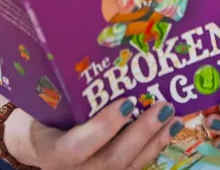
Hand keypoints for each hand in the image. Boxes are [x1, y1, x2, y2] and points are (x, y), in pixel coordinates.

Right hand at [25, 98, 180, 169]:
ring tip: (175, 118)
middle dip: (142, 133)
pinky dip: (155, 147)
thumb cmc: (45, 123)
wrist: (44, 152)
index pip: (78, 147)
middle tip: (163, 107)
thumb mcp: (46, 112)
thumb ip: (67, 98)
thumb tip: (97, 62)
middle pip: (113, 159)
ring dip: (156, 141)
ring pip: (130, 166)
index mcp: (55, 153)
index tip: (127, 102)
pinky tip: (171, 130)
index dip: (104, 127)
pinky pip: (136, 165)